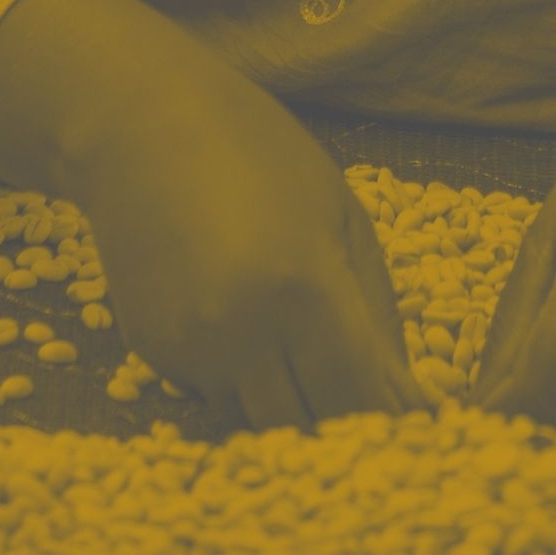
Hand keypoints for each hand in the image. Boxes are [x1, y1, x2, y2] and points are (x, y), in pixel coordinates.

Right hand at [0, 0, 426, 433]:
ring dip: (294, 405)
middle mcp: (239, 331)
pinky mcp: (152, 352)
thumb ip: (378, 317)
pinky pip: (217, 393)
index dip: (394, 420)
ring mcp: (189, 347)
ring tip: (307, 347)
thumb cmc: (260, 153)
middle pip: (310, 427)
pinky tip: (247, 320)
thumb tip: (406, 397)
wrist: (139, 127)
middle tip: (367, 392)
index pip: (361, 399)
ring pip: (260, 420)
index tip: (416, 420)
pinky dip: (247, 380)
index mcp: (301, 289)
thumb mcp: (344, 219)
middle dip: (346, 423)